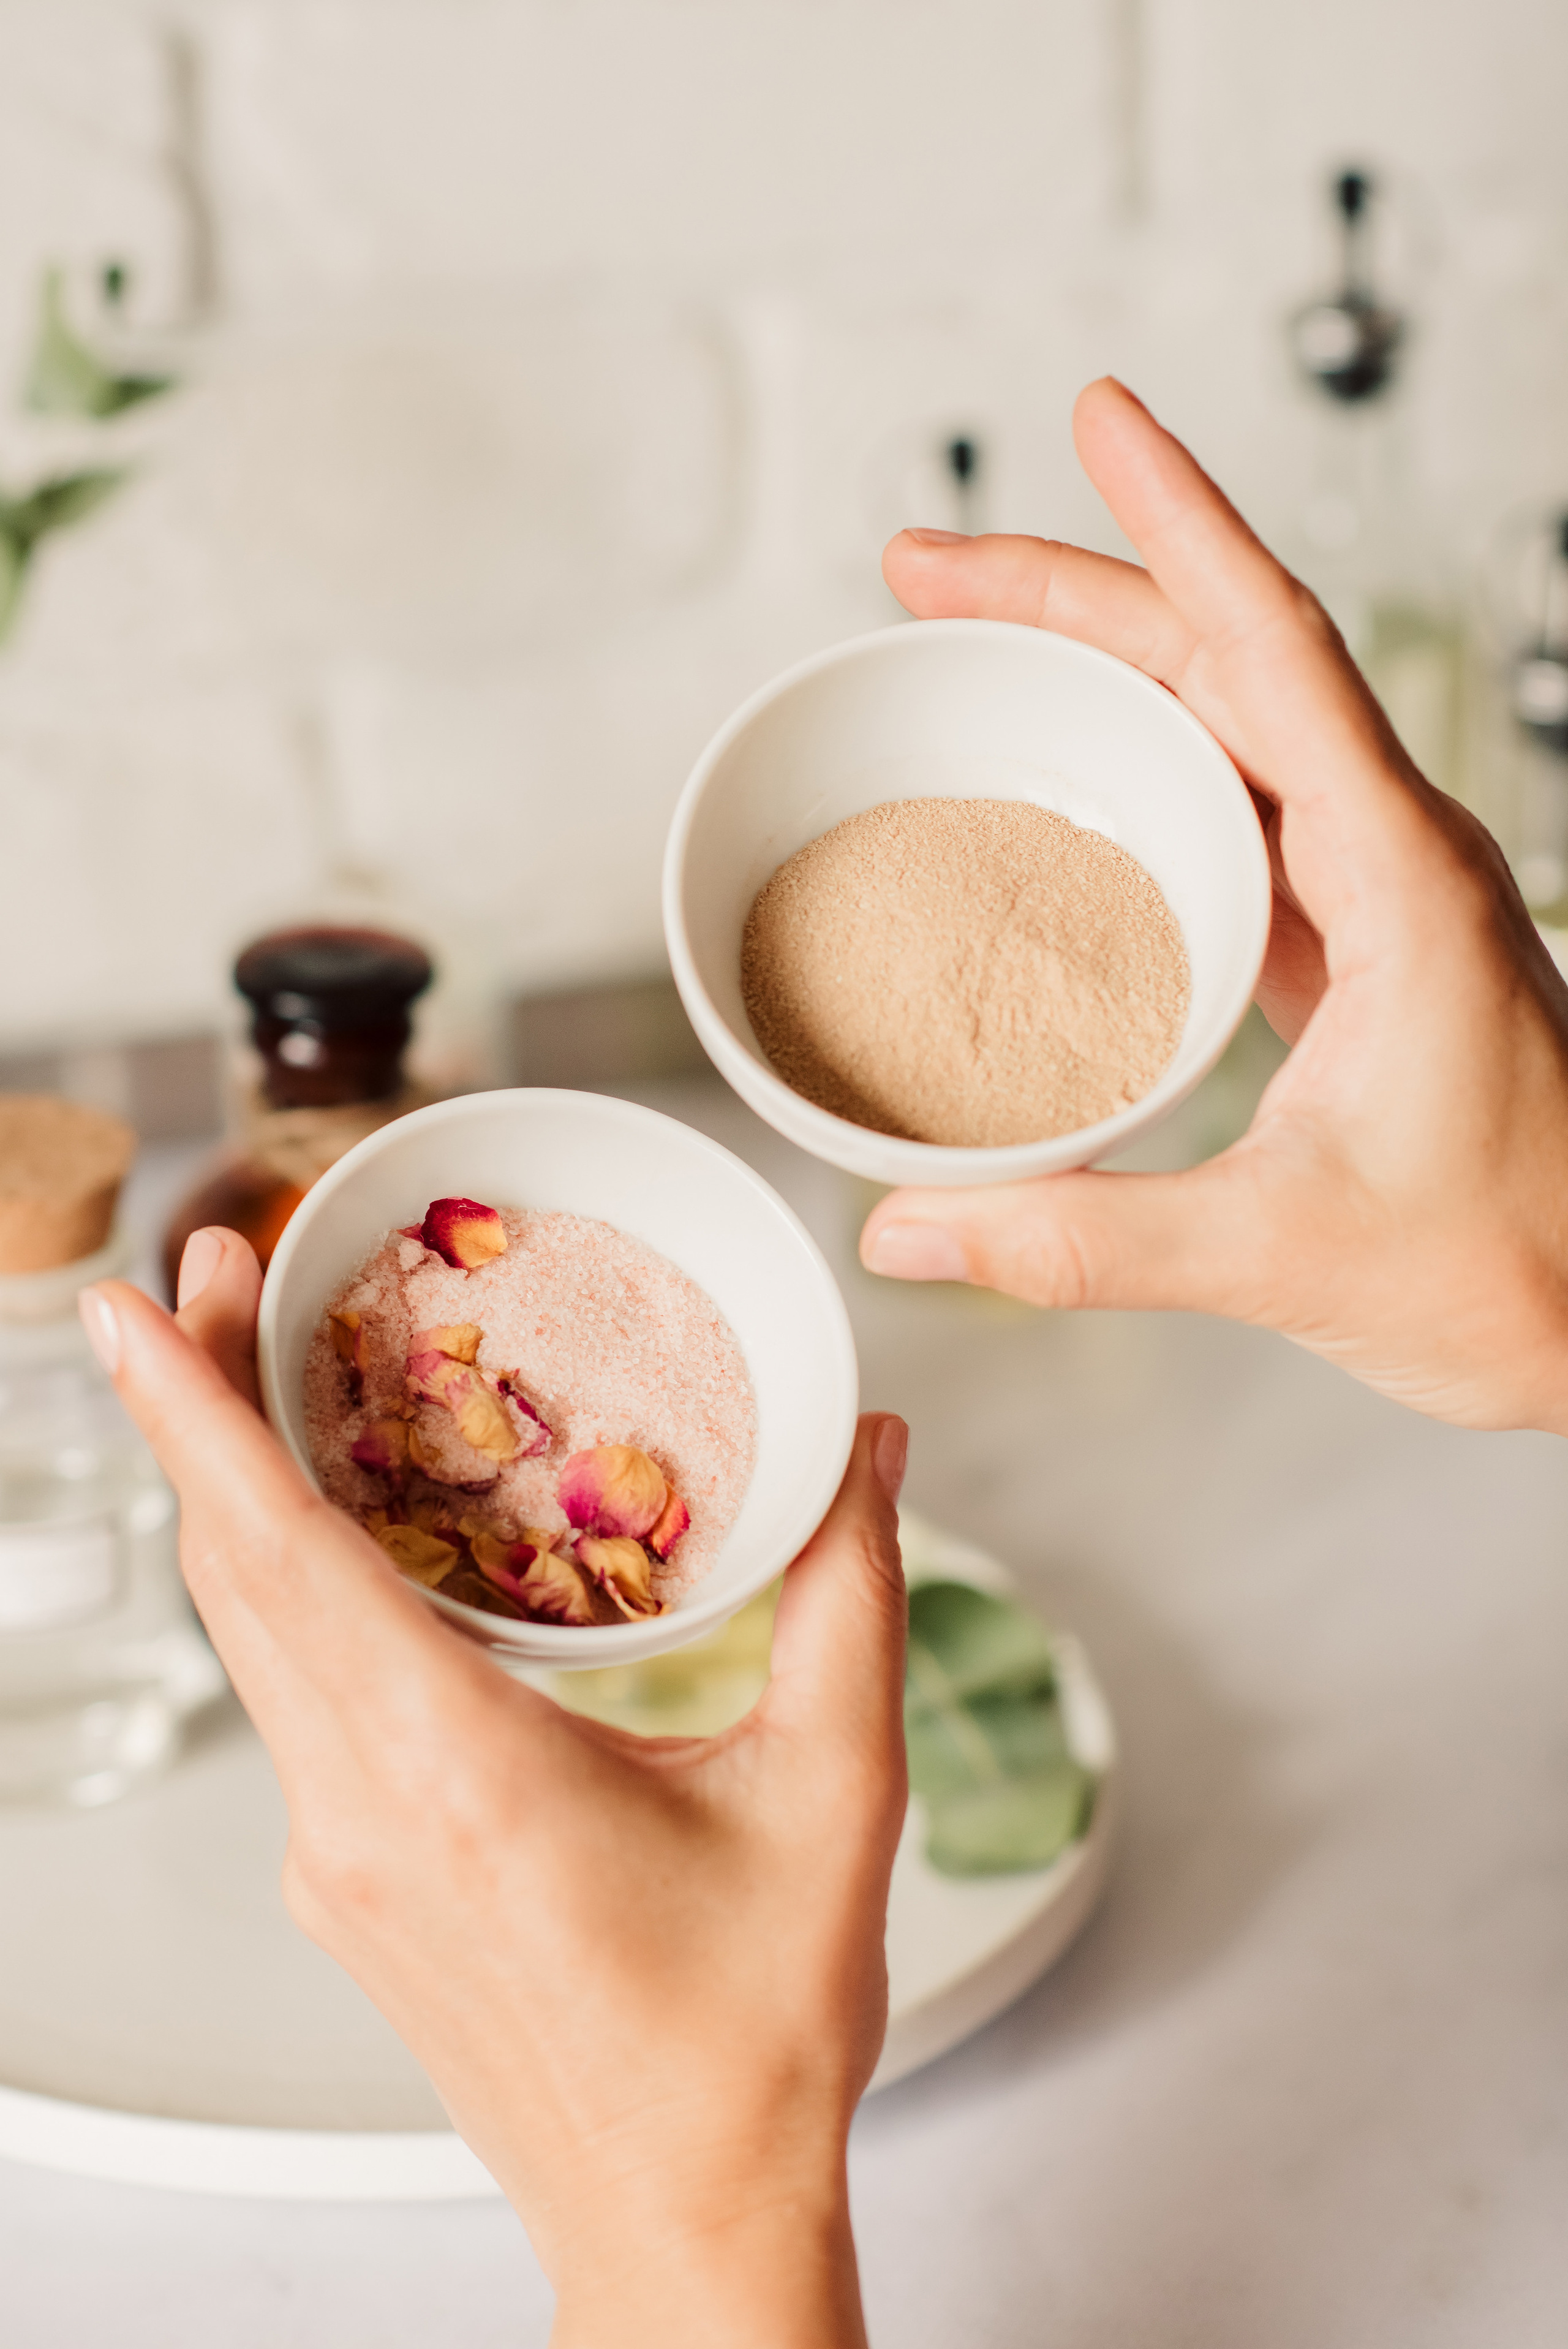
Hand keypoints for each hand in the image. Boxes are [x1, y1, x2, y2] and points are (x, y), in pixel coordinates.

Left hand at [82, 1234, 908, 2348]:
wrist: (681, 2216)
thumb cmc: (750, 2034)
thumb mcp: (833, 1792)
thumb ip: (848, 1594)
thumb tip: (866, 1443)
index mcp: (461, 1774)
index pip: (283, 1558)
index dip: (193, 1417)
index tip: (131, 1310)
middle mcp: (362, 1810)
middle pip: (234, 1572)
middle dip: (199, 1405)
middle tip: (218, 1267)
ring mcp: (336, 1853)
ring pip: (248, 1634)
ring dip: (234, 1489)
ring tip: (258, 1364)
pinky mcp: (348, 1876)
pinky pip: (287, 1697)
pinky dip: (285, 1583)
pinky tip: (336, 1529)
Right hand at [861, 377, 1567, 1435]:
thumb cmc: (1517, 1269)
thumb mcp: (1287, 1253)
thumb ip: (1088, 1241)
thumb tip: (911, 1229)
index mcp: (1401, 880)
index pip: (1276, 653)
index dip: (1182, 525)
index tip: (1103, 416)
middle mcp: (1391, 859)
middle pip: (1223, 666)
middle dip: (1074, 592)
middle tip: (929, 565)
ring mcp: (1370, 899)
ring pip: (1222, 731)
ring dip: (1098, 671)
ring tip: (967, 642)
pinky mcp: (1346, 952)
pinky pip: (1227, 818)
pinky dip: (1134, 776)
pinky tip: (1062, 783)